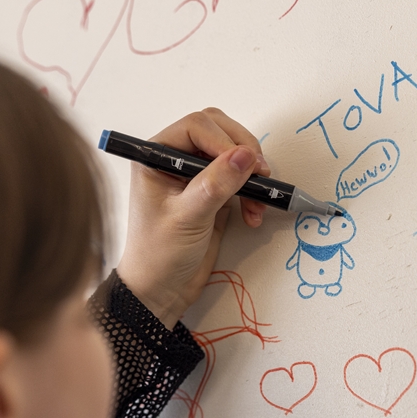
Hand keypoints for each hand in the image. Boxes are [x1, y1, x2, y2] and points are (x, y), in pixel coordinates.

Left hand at [116, 109, 268, 328]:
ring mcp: (196, 176)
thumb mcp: (187, 217)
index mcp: (156, 156)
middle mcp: (175, 160)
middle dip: (243, 151)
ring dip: (251, 174)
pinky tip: (254, 215)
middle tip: (261, 173)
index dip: (224, 140)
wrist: (162, 290)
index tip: (245, 164)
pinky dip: (253, 193)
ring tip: (259, 201)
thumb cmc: (159, 254)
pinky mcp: (214, 194)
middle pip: (219, 132)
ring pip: (234, 154)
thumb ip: (216, 184)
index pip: (196, 127)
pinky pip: (240, 179)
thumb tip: (245, 154)